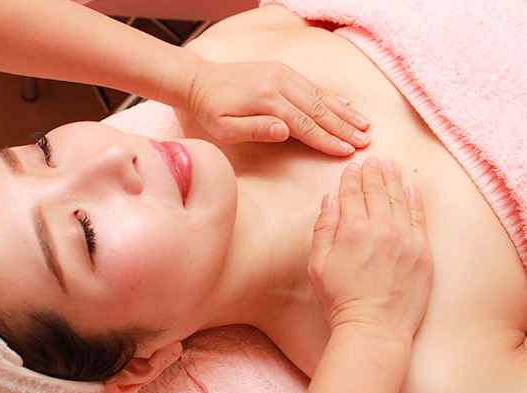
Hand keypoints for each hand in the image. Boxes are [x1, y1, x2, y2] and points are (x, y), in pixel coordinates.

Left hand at [186, 59, 369, 155]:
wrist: (199, 80)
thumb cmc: (211, 110)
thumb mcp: (225, 128)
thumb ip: (256, 129)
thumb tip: (285, 132)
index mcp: (266, 100)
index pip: (304, 125)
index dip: (327, 140)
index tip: (346, 151)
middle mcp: (279, 83)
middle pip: (318, 109)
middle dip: (343, 127)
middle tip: (364, 141)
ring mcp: (282, 74)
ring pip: (320, 95)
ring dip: (343, 111)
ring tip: (364, 124)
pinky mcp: (282, 71)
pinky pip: (312, 85)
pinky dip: (331, 95)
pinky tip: (346, 104)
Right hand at [308, 157, 432, 339]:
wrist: (375, 328)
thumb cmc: (341, 299)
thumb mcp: (318, 264)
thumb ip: (323, 228)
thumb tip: (329, 200)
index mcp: (352, 229)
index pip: (351, 194)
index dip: (351, 178)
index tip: (352, 167)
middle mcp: (381, 228)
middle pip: (376, 191)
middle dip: (373, 173)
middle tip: (372, 159)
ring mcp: (405, 239)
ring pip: (399, 199)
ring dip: (393, 180)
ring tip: (390, 166)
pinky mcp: (422, 252)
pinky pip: (418, 218)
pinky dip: (414, 200)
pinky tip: (410, 189)